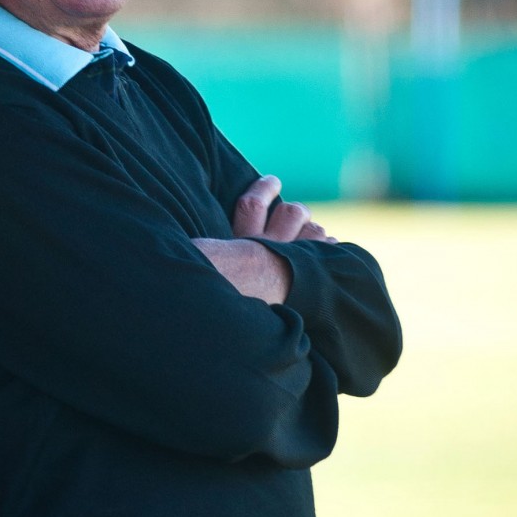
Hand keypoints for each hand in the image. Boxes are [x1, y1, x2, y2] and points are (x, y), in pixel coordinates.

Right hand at [192, 175, 335, 303]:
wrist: (242, 336)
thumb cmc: (220, 300)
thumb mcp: (204, 269)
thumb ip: (206, 253)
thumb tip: (187, 241)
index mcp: (240, 245)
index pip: (252, 203)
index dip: (264, 188)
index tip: (273, 180)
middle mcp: (269, 250)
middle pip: (291, 212)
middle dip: (296, 213)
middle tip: (295, 217)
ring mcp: (292, 263)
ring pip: (312, 231)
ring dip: (313, 232)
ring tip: (311, 237)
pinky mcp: (310, 277)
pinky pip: (327, 251)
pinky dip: (329, 250)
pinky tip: (327, 253)